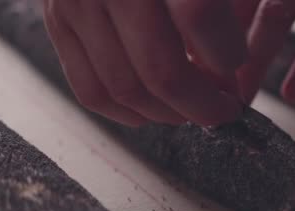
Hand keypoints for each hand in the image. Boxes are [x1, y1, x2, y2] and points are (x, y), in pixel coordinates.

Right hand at [43, 0, 247, 126]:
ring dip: (168, 114)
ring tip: (191, 110)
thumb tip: (231, 63)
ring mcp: (76, 2)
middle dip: (202, 104)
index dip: (227, 55)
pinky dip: (126, 113)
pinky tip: (151, 113)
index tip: (239, 68)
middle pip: (162, 69)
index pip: (198, 14)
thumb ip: (219, 2)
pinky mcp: (56, 21)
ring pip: (126, 89)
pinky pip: (90, 89)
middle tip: (223, 109)